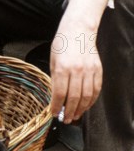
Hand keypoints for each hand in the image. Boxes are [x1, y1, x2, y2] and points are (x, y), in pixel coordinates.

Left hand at [50, 0, 107, 122]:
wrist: (78, 30)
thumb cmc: (62, 44)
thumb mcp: (53, 60)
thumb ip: (55, 79)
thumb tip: (55, 97)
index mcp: (63, 67)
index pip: (60, 93)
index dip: (57, 106)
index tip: (54, 113)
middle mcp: (77, 70)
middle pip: (74, 98)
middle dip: (69, 112)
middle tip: (65, 119)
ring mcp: (89, 70)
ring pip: (87, 96)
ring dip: (81, 109)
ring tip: (75, 116)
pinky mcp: (98, 70)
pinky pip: (96, 90)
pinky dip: (91, 101)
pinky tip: (85, 106)